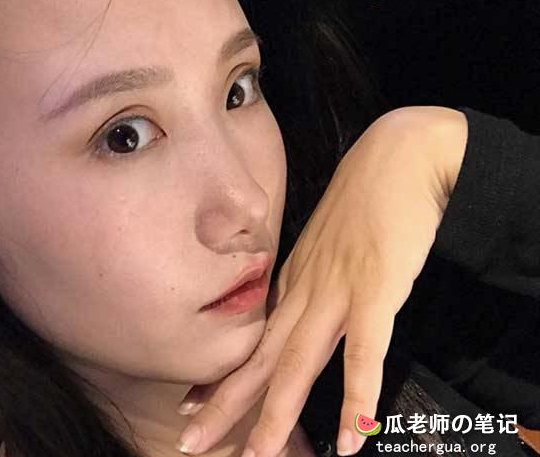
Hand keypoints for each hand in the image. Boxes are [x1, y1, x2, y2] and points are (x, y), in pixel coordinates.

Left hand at [176, 106, 467, 456]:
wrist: (396, 157)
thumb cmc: (363, 200)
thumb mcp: (326, 246)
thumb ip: (313, 281)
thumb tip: (302, 310)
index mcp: (292, 283)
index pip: (250, 342)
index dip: (220, 377)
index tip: (188, 405)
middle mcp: (303, 293)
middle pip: (258, 360)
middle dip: (223, 407)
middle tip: (189, 443)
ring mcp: (335, 293)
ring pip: (297, 364)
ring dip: (274, 416)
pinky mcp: (375, 290)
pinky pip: (364, 352)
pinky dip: (356, 397)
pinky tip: (350, 437)